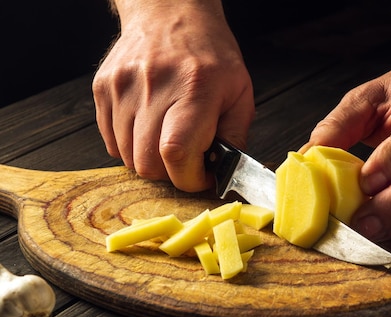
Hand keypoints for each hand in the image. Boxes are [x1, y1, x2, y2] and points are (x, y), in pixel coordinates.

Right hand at [92, 1, 254, 191]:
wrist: (169, 11)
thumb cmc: (210, 54)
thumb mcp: (240, 92)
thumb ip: (236, 137)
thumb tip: (226, 176)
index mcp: (194, 88)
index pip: (177, 153)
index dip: (190, 178)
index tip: (203, 176)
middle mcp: (153, 87)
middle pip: (147, 163)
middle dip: (171, 174)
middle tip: (188, 159)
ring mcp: (122, 87)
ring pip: (128, 157)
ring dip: (150, 161)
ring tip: (168, 139)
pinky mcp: (103, 89)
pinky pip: (111, 142)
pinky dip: (131, 147)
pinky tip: (150, 129)